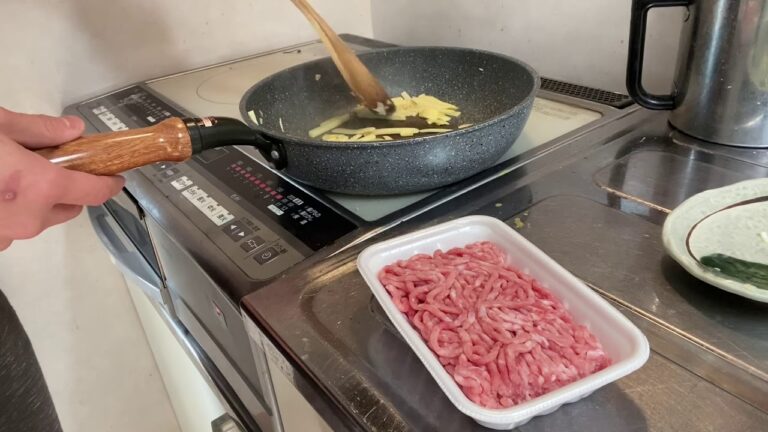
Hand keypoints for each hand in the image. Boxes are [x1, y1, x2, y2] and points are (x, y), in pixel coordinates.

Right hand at [0, 108, 124, 250]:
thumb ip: (38, 129)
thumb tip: (73, 130)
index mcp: (40, 186)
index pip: (93, 191)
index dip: (109, 184)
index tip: (116, 179)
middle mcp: (29, 218)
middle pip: (68, 207)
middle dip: (66, 189)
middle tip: (49, 166)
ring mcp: (6, 235)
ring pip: (39, 219)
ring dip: (36, 202)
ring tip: (12, 177)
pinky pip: (11, 228)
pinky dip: (11, 212)